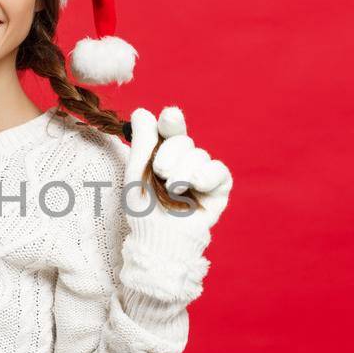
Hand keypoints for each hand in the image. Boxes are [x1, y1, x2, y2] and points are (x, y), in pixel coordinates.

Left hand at [126, 106, 232, 229]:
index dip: (171, 122)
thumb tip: (142, 112)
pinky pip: (219, 170)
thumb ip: (141, 144)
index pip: (169, 130)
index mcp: (163, 156)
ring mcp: (202, 174)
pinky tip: (195, 186)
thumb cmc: (143, 213)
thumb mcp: (135, 175)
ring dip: (183, 171)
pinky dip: (206, 175)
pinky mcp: (219, 189)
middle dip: (169, 155)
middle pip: (183, 140)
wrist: (159, 240)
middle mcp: (184, 162)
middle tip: (160, 173)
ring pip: (199, 154)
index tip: (169, 117)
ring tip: (173, 191)